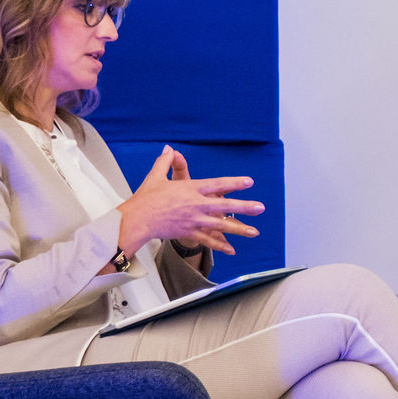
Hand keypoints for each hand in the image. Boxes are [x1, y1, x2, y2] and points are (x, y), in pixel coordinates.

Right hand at [116, 147, 261, 258]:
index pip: (216, 184)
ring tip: (255, 231)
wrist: (137, 219)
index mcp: (190, 189)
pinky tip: (232, 250)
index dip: (233, 183)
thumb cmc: (146, 198)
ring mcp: (194, 220)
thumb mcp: (156, 177)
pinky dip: (220, 245)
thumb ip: (166, 162)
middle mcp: (195, 205)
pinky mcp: (188, 232)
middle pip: (224, 206)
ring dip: (239, 229)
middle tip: (260, 207)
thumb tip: (169, 149)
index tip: (249, 182)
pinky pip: (207, 240)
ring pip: (220, 225)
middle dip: (244, 207)